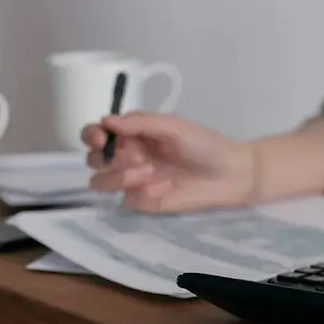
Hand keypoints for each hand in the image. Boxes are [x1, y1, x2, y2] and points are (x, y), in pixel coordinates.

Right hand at [83, 111, 255, 212]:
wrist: (231, 174)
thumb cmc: (205, 145)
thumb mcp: (174, 126)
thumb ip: (140, 122)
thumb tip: (106, 120)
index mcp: (132, 135)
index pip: (96, 134)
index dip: (92, 135)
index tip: (101, 137)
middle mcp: (127, 158)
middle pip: (93, 159)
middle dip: (105, 157)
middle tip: (136, 156)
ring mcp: (134, 182)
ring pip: (101, 182)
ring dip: (118, 176)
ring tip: (149, 171)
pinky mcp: (145, 203)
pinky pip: (127, 200)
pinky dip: (141, 193)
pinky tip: (164, 188)